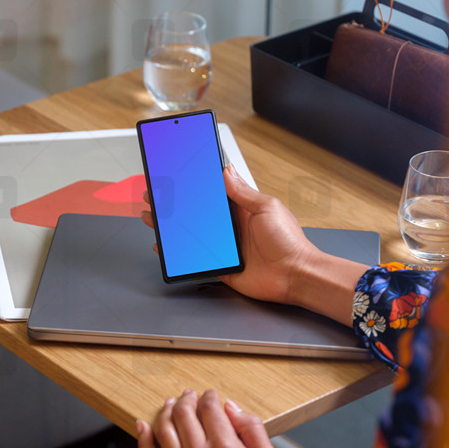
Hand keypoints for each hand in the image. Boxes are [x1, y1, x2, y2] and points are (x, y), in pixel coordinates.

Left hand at [137, 389, 286, 447]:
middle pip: (183, 414)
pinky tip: (143, 426)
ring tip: (170, 404)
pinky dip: (143, 441)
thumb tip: (231, 407)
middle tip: (189, 395)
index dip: (208, 396)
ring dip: (166, 412)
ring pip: (163, 431)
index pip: (209, 408)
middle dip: (186, 399)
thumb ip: (252, 428)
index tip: (209, 395)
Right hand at [139, 165, 315, 303]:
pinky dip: (178, 254)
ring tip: (152, 217)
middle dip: (174, 204)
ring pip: (190, 234)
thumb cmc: (289, 242)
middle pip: (195, 213)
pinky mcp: (221, 266)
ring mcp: (224, 247)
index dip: (193, 184)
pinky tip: (164, 248)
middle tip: (154, 195)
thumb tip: (226, 171)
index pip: (212, 192)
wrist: (295, 276)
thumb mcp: (266, 208)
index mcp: (241, 209)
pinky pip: (194, 259)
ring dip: (170, 227)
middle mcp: (231, 227)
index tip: (175, 174)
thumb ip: (243, 192)